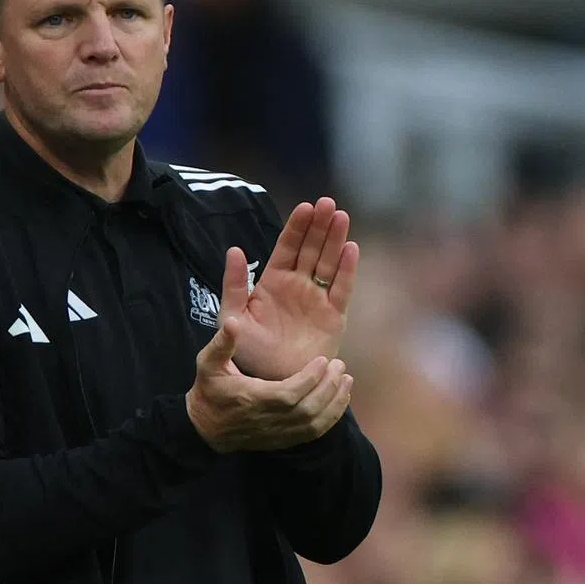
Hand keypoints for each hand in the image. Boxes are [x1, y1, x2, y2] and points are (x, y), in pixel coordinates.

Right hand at [186, 317, 353, 452]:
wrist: (204, 427)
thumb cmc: (209, 391)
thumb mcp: (207, 363)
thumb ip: (221, 344)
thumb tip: (233, 322)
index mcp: (251, 398)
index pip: (288, 394)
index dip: (310, 379)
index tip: (323, 360)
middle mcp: (267, 419)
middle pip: (307, 409)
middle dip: (328, 387)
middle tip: (340, 365)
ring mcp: (277, 432)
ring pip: (314, 423)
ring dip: (335, 403)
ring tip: (346, 380)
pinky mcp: (283, 440)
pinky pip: (313, 434)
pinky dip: (331, 419)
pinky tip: (340, 401)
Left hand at [220, 197, 358, 379]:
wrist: (269, 380)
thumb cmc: (248, 350)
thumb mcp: (234, 315)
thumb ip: (234, 284)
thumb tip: (234, 250)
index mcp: (274, 281)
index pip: (287, 247)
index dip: (297, 227)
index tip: (306, 206)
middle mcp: (298, 285)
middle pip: (312, 248)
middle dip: (320, 225)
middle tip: (328, 203)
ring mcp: (317, 298)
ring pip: (328, 263)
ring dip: (335, 240)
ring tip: (341, 216)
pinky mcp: (333, 315)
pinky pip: (342, 288)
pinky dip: (347, 269)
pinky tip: (351, 249)